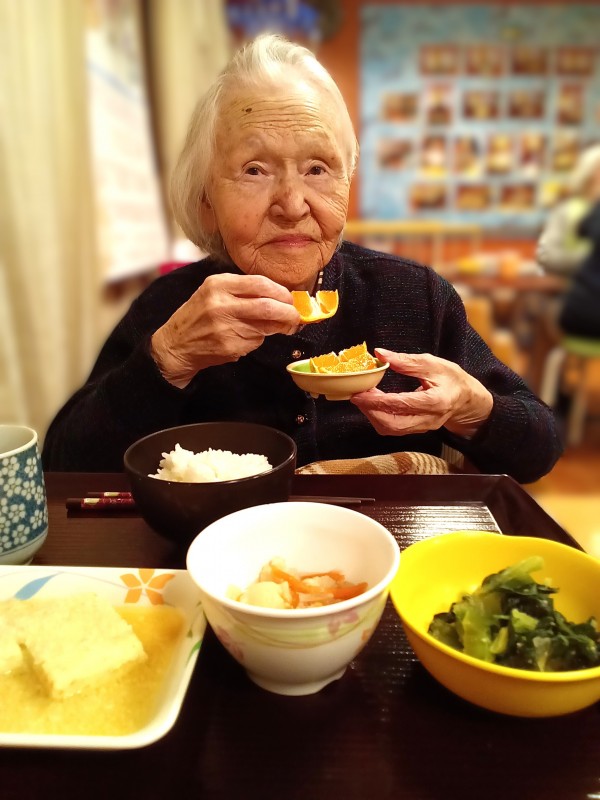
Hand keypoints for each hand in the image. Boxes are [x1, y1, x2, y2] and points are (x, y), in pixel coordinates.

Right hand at [151, 273, 300, 386]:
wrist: (175, 345)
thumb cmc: (198, 317)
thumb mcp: (213, 293)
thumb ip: (242, 291)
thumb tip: (279, 296)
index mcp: (218, 285)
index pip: (260, 283)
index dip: (281, 292)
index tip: (290, 299)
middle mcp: (220, 304)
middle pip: (268, 306)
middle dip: (288, 313)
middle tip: (295, 317)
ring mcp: (224, 327)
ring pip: (264, 326)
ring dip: (276, 328)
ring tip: (277, 327)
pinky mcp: (229, 346)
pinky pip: (255, 342)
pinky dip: (258, 340)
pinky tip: (247, 338)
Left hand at [350, 348, 492, 439]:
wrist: (466, 399)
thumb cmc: (451, 378)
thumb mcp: (433, 363)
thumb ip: (406, 361)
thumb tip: (380, 354)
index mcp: (436, 401)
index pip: (402, 404)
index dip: (377, 401)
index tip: (360, 393)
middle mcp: (429, 419)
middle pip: (393, 424)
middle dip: (371, 411)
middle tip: (358, 396)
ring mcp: (422, 427)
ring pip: (391, 429)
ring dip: (373, 415)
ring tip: (364, 398)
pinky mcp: (416, 430)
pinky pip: (394, 429)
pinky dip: (379, 418)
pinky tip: (374, 404)